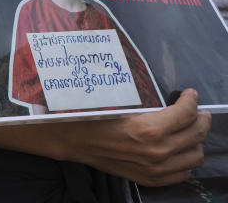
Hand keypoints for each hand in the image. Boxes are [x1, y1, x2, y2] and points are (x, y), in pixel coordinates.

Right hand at [66, 89, 209, 186]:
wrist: (74, 139)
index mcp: (150, 129)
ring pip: (196, 156)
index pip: (187, 114)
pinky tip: (177, 149)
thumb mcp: (122, 103)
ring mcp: (156, 169)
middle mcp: (157, 152)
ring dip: (195, 140)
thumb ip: (151, 105)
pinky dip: (185, 160)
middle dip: (200, 119)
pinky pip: (183, 172)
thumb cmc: (94, 116)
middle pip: (197, 134)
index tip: (190, 94)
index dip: (191, 100)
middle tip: (196, 111)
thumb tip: (174, 100)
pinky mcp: (151, 179)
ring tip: (187, 131)